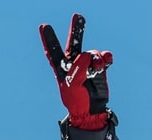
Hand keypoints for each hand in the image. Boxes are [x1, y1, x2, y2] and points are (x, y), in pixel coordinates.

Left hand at [39, 14, 111, 129]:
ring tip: (98, 68)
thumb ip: (78, 70)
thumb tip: (86, 55)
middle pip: (75, 43)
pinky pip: (104, 56)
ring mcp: (88, 65)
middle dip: (77, 30)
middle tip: (77, 16)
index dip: (49, 39)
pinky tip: (107, 63)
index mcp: (62, 69)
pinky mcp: (100, 68)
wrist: (91, 111)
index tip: (44, 26)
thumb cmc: (77, 101)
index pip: (53, 52)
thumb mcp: (73, 88)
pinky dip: (106, 58)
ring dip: (96, 59)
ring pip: (92, 53)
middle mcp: (74, 64)